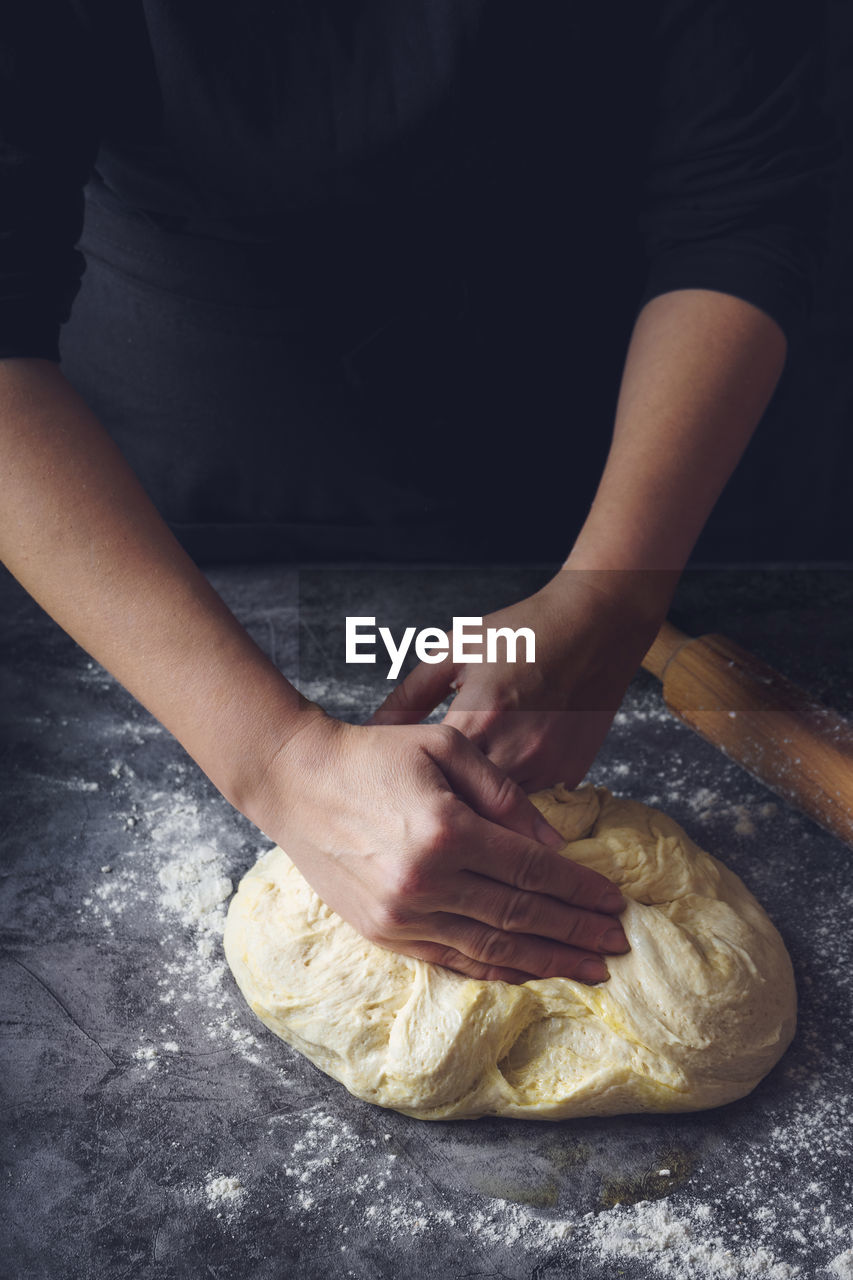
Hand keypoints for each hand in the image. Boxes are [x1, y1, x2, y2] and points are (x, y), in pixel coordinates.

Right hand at [246, 711, 627, 983]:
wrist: (295, 782)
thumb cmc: (373, 755)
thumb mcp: (445, 748)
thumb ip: (504, 795)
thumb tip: (555, 844)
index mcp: (446, 831)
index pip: (532, 872)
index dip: (580, 891)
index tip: (616, 903)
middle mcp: (426, 881)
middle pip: (520, 916)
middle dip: (576, 933)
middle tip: (618, 945)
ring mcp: (401, 914)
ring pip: (491, 948)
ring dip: (546, 961)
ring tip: (589, 968)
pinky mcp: (382, 932)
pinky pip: (451, 960)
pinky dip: (495, 970)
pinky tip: (528, 972)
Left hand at [368, 570, 669, 790]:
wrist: (596, 625)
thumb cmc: (522, 631)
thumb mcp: (456, 650)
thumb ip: (410, 695)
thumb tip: (372, 732)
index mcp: (479, 716)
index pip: (432, 778)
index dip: (411, 787)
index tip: (393, 792)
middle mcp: (515, 749)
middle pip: (466, 806)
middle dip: (443, 807)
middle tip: (419, 810)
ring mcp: (548, 765)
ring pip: (501, 813)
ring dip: (479, 809)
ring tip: (456, 803)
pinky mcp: (572, 772)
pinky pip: (533, 803)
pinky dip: (513, 801)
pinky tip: (499, 786)